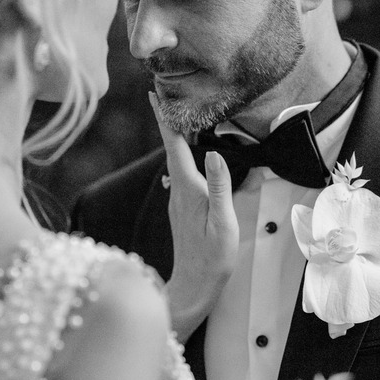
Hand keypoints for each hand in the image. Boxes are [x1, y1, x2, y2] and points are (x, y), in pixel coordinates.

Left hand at [149, 92, 238, 342]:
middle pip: (171, 148)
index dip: (166, 117)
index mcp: (187, 188)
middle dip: (167, 120)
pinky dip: (181, 155)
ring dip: (174, 137)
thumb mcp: (224, 222)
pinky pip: (180, 173)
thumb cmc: (212, 258)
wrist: (194, 287)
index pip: (174, 144)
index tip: (155, 92)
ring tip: (176, 115)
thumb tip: (216, 153)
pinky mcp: (182, 210)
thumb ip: (220, 187)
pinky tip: (188, 153)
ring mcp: (177, 201)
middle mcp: (177, 190)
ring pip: (174, 160)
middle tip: (163, 92)